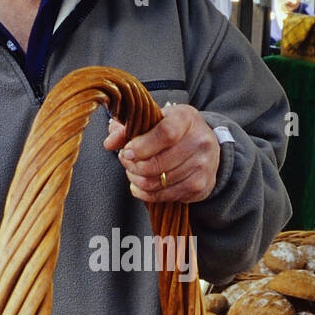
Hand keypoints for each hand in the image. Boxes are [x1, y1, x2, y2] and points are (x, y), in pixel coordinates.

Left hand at [104, 103, 220, 202]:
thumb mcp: (153, 120)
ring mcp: (203, 166)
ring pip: (158, 183)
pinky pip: (165, 196)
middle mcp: (200, 141)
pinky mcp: (201, 187)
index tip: (127, 151)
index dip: (141, 147)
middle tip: (126, 161)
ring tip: (133, 172)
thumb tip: (110, 143)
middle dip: (133, 166)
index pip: (166, 134)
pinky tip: (141, 185)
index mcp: (186, 118)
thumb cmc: (173, 129)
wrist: (205, 144)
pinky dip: (146, 193)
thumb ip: (127, 128)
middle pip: (158, 163)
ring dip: (137, 180)